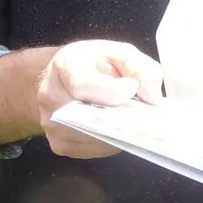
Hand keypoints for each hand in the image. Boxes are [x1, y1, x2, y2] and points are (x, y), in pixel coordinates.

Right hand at [39, 40, 162, 158]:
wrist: (69, 77)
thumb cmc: (97, 63)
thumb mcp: (122, 53)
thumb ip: (140, 69)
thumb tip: (152, 97)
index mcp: (65, 65)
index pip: (83, 85)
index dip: (112, 91)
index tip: (133, 88)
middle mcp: (51, 96)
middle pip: (89, 116)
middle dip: (123, 117)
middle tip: (147, 117)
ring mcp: (52, 124)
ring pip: (93, 138)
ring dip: (120, 133)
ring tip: (138, 123)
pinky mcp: (60, 144)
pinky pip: (92, 149)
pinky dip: (113, 142)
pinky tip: (123, 131)